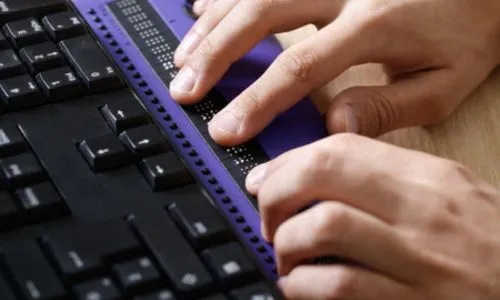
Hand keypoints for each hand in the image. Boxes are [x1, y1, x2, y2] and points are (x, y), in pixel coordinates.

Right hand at [170, 0, 499, 144]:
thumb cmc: (466, 30)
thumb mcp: (443, 83)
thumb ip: (388, 107)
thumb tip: (334, 127)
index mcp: (373, 24)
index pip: (299, 66)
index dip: (256, 100)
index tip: (227, 128)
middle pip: (262, 15)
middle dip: (216, 55)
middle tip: (185, 88)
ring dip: (212, 24)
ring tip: (184, 57)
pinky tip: (203, 10)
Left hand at [244, 133, 499, 299]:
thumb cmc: (489, 246)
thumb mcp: (448, 196)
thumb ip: (386, 181)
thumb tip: (317, 178)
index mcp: (427, 178)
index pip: (339, 147)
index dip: (287, 162)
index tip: (265, 179)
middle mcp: (420, 211)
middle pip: (320, 175)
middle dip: (275, 194)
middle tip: (268, 216)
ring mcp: (417, 261)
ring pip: (321, 227)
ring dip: (286, 242)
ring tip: (286, 255)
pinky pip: (336, 286)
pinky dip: (303, 286)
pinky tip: (302, 287)